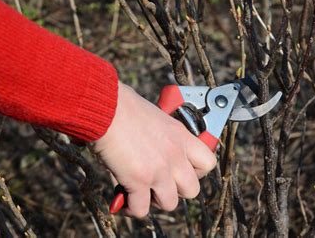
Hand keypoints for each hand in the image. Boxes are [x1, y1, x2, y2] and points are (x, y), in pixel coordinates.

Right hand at [94, 82, 216, 217]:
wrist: (105, 108)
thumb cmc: (123, 105)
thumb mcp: (154, 116)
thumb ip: (160, 135)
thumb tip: (150, 146)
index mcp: (181, 136)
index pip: (208, 162)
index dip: (196, 172)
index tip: (181, 170)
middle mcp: (175, 155)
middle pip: (193, 190)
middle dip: (176, 190)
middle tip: (159, 183)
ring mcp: (159, 170)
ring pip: (170, 204)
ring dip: (155, 201)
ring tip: (141, 191)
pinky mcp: (139, 181)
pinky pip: (142, 209)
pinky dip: (132, 208)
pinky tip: (123, 199)